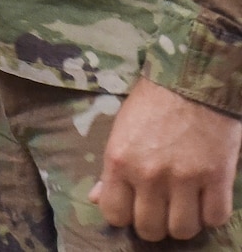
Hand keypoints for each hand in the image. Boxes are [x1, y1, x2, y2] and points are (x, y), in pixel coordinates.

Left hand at [91, 77, 241, 240]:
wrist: (190, 81)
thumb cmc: (150, 104)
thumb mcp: (121, 132)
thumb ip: (110, 170)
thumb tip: (95, 198)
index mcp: (119, 161)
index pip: (115, 215)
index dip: (124, 215)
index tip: (133, 207)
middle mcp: (149, 174)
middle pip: (150, 229)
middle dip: (154, 223)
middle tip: (160, 208)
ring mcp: (185, 178)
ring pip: (183, 230)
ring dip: (184, 222)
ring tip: (184, 205)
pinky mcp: (217, 178)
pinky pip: (215, 219)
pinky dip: (211, 214)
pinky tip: (205, 198)